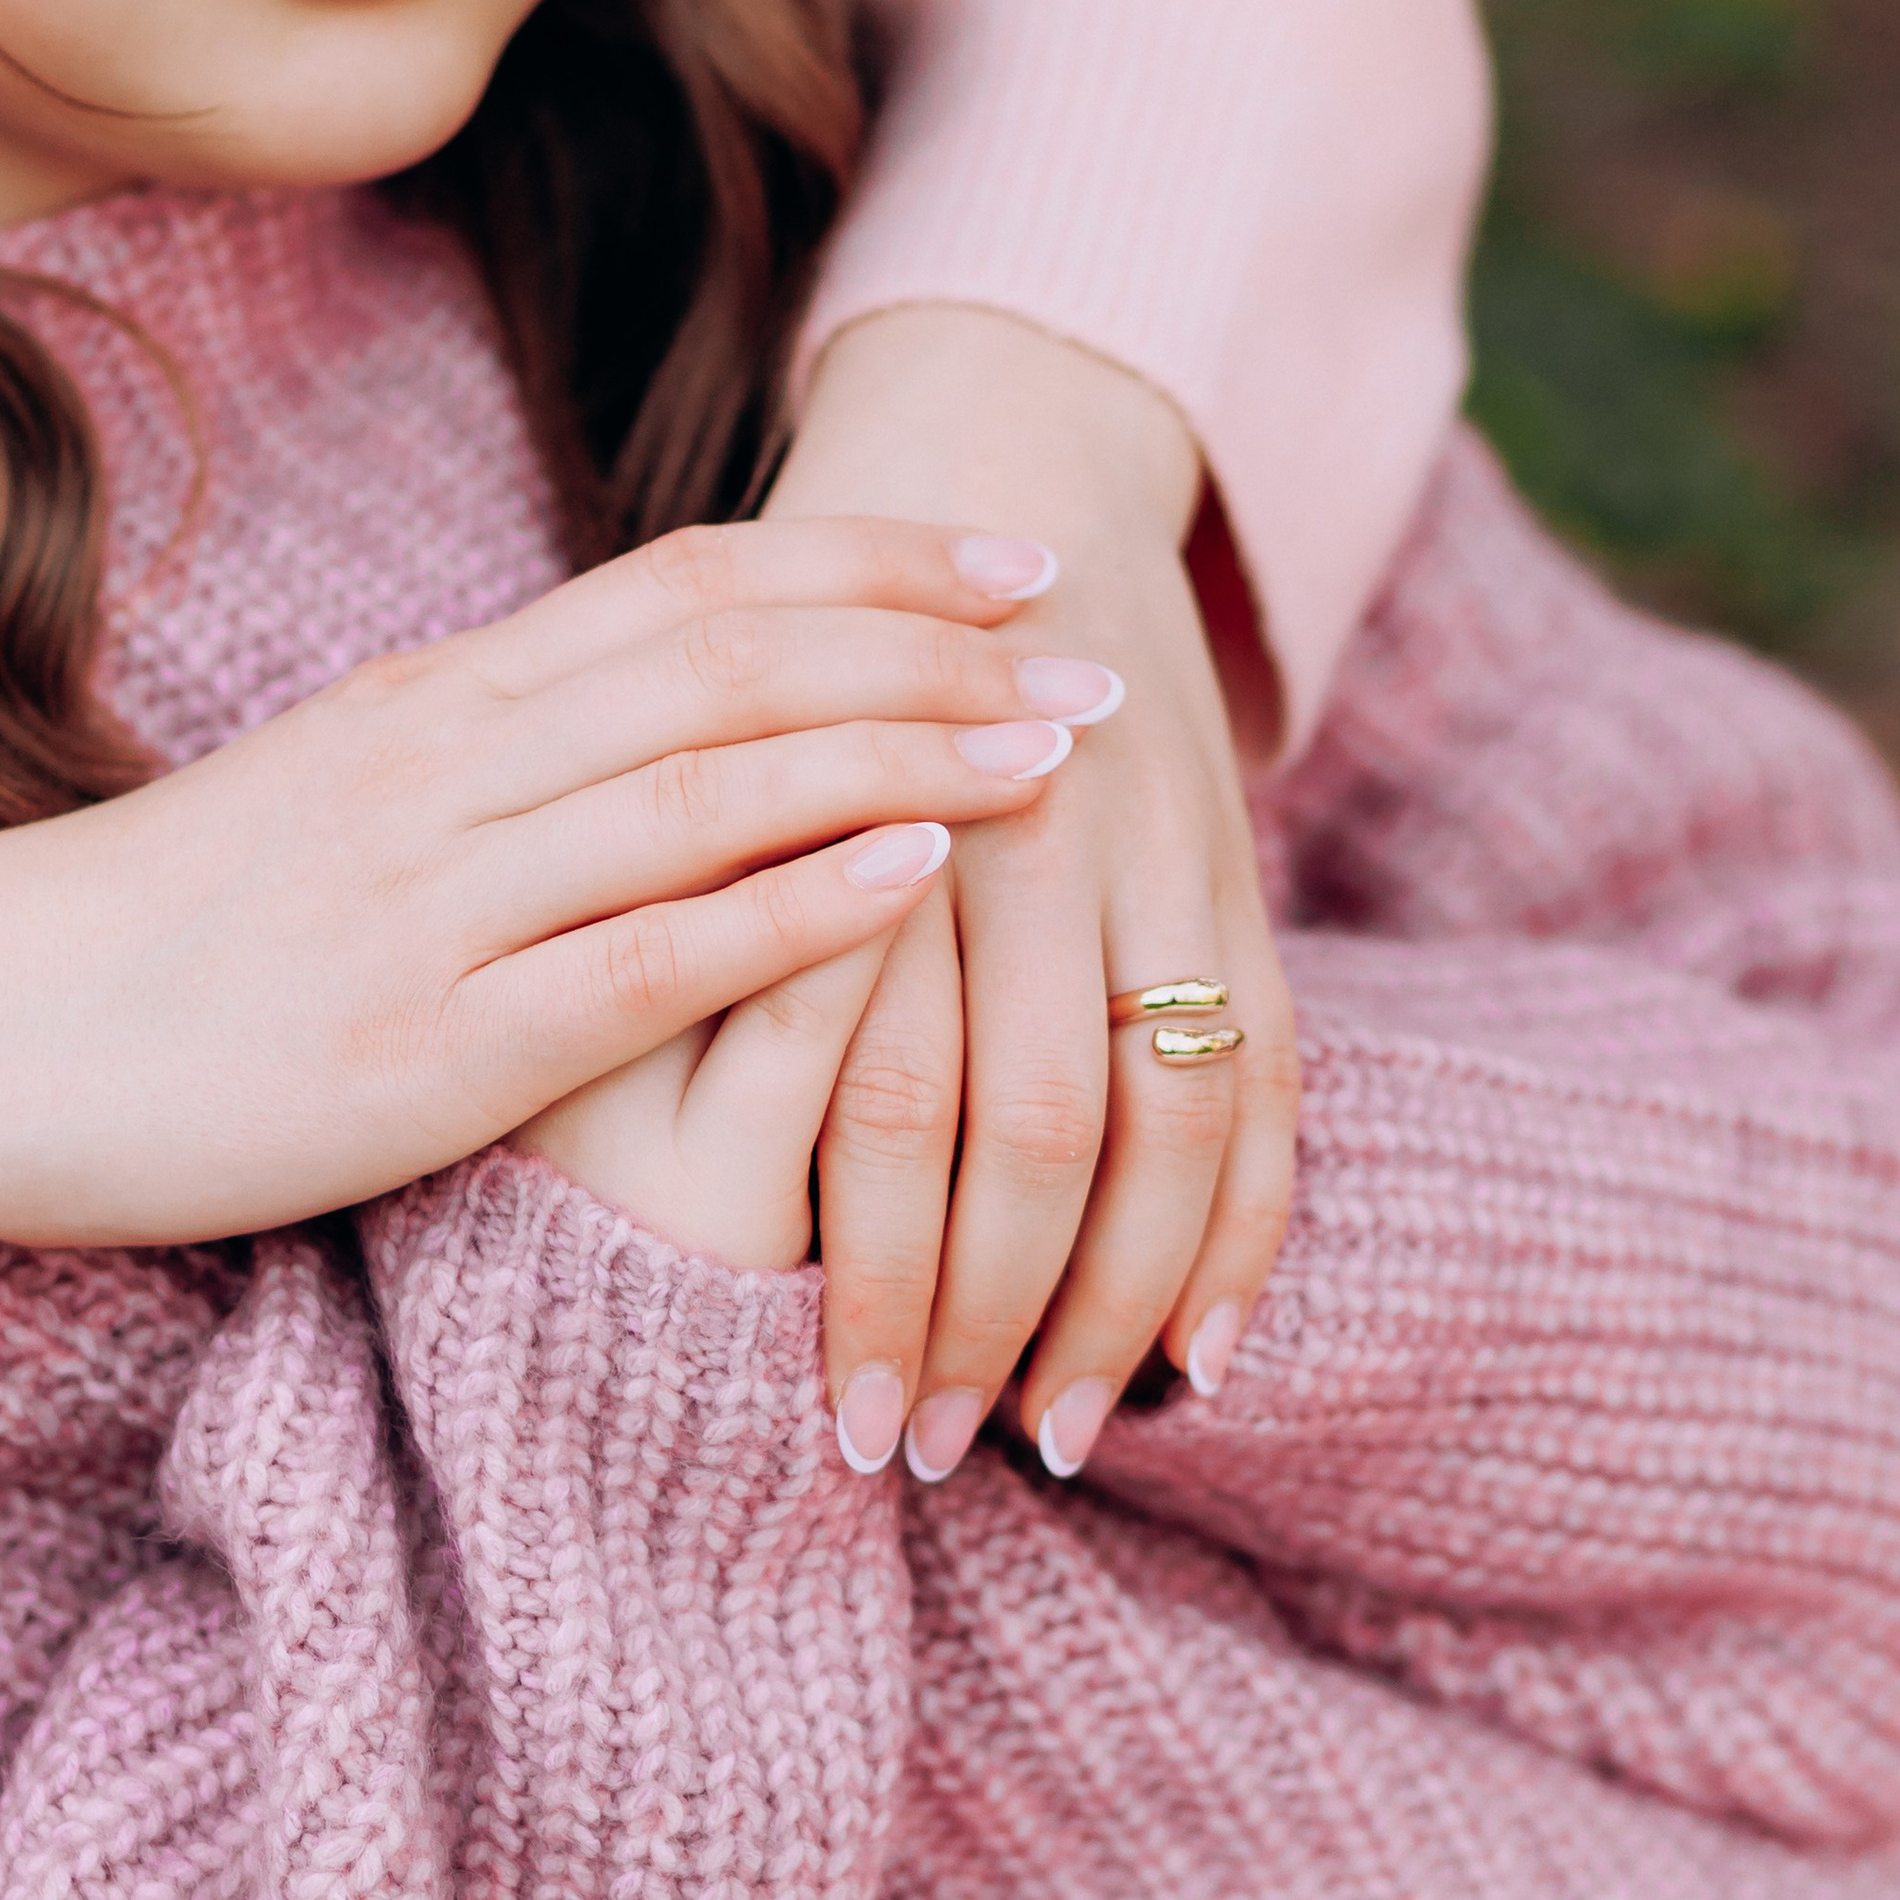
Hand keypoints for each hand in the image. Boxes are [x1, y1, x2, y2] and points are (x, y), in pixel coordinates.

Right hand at [0, 518, 1117, 1256]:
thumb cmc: (169, 937)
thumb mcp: (340, 799)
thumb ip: (494, 756)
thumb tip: (649, 718)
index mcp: (438, 700)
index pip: (687, 583)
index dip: (863, 560)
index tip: (1007, 556)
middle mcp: (450, 765)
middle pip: (729, 657)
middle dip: (928, 643)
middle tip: (1090, 646)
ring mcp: (440, 899)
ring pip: (712, 785)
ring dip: (903, 752)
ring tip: (1053, 747)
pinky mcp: (428, 1047)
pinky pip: (646, 954)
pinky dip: (794, 902)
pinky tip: (915, 870)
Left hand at [763, 309, 1298, 1482]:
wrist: (995, 439)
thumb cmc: (802, 650)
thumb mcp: (728, 773)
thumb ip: (705, 940)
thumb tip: (630, 1195)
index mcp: (886, 825)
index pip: (894, 1107)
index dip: (877, 1283)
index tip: (839, 1429)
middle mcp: (1032, 846)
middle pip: (1031, 1128)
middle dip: (984, 1314)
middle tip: (931, 1459)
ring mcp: (1154, 858)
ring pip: (1165, 1116)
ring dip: (1118, 1298)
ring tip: (1064, 1439)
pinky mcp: (1230, 876)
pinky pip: (1268, 1080)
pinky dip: (1247, 1223)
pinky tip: (1208, 1349)